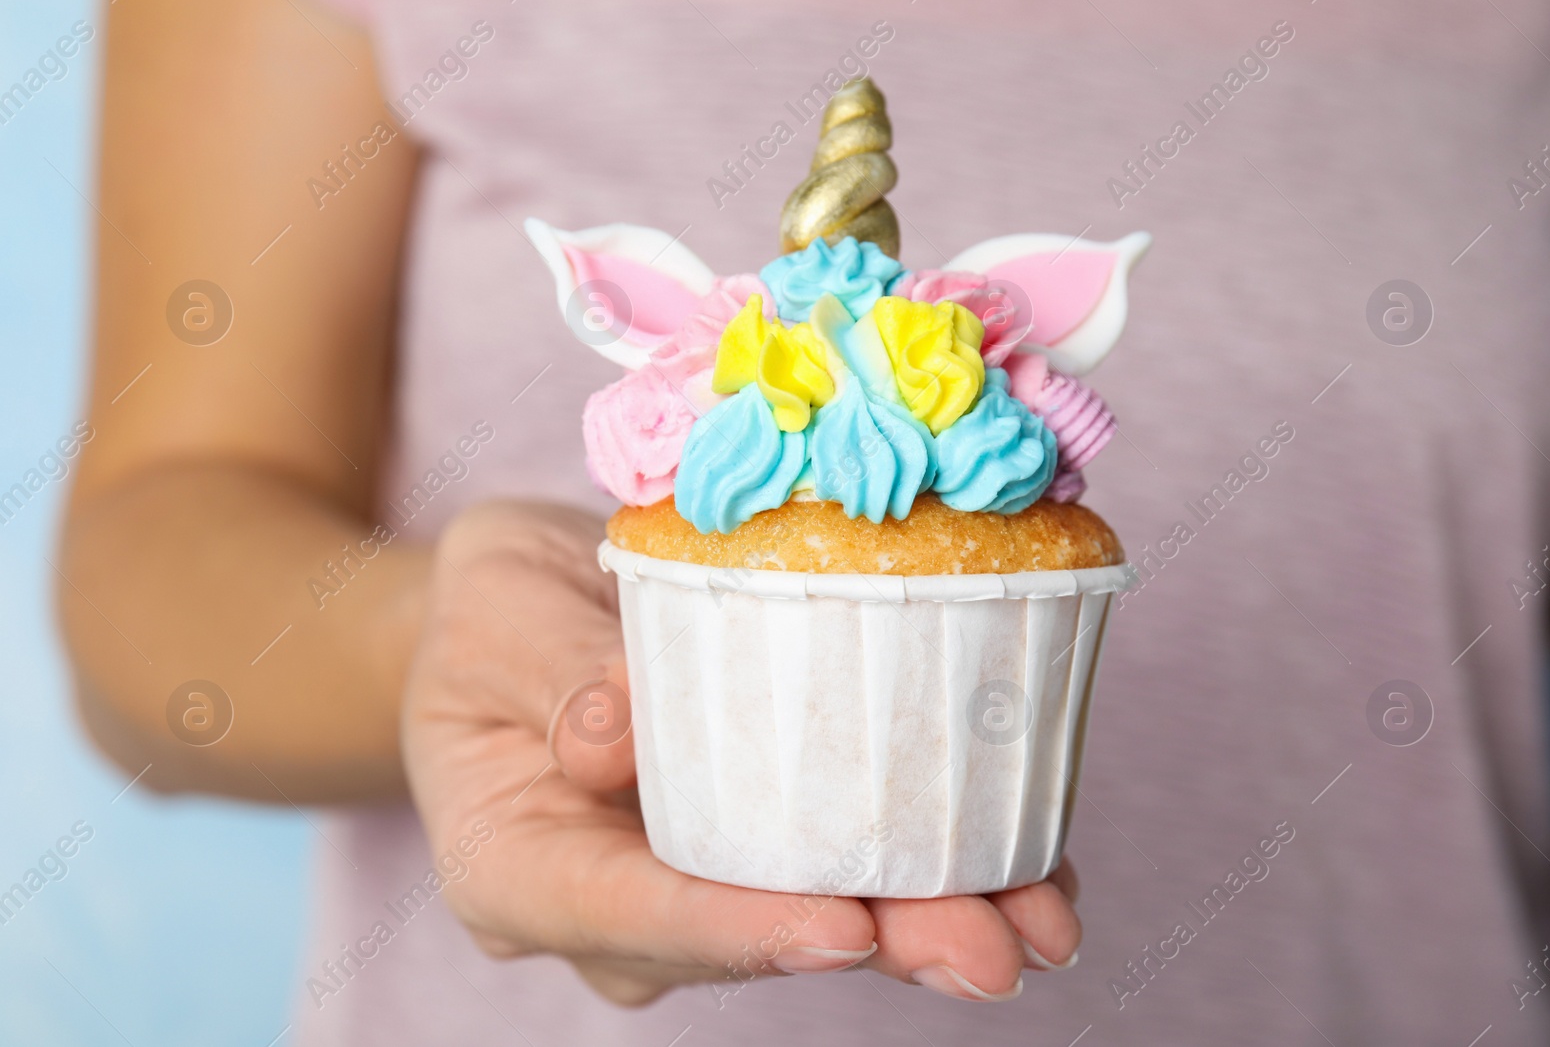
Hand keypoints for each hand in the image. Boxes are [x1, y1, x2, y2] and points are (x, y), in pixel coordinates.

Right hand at [402, 500, 1082, 1005]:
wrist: (513, 618)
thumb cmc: (491, 615)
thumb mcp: (497, 615)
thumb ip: (556, 675)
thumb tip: (616, 741)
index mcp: (519, 865)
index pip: (628, 911)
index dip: (738, 930)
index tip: (842, 928)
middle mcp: (612, 904)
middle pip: (745, 937)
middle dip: (877, 944)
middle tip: (990, 951)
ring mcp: (687, 885)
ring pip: (811, 919)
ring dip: (930, 920)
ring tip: (1041, 922)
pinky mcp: (751, 848)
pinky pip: (841, 870)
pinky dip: (933, 868)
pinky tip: (1027, 873)